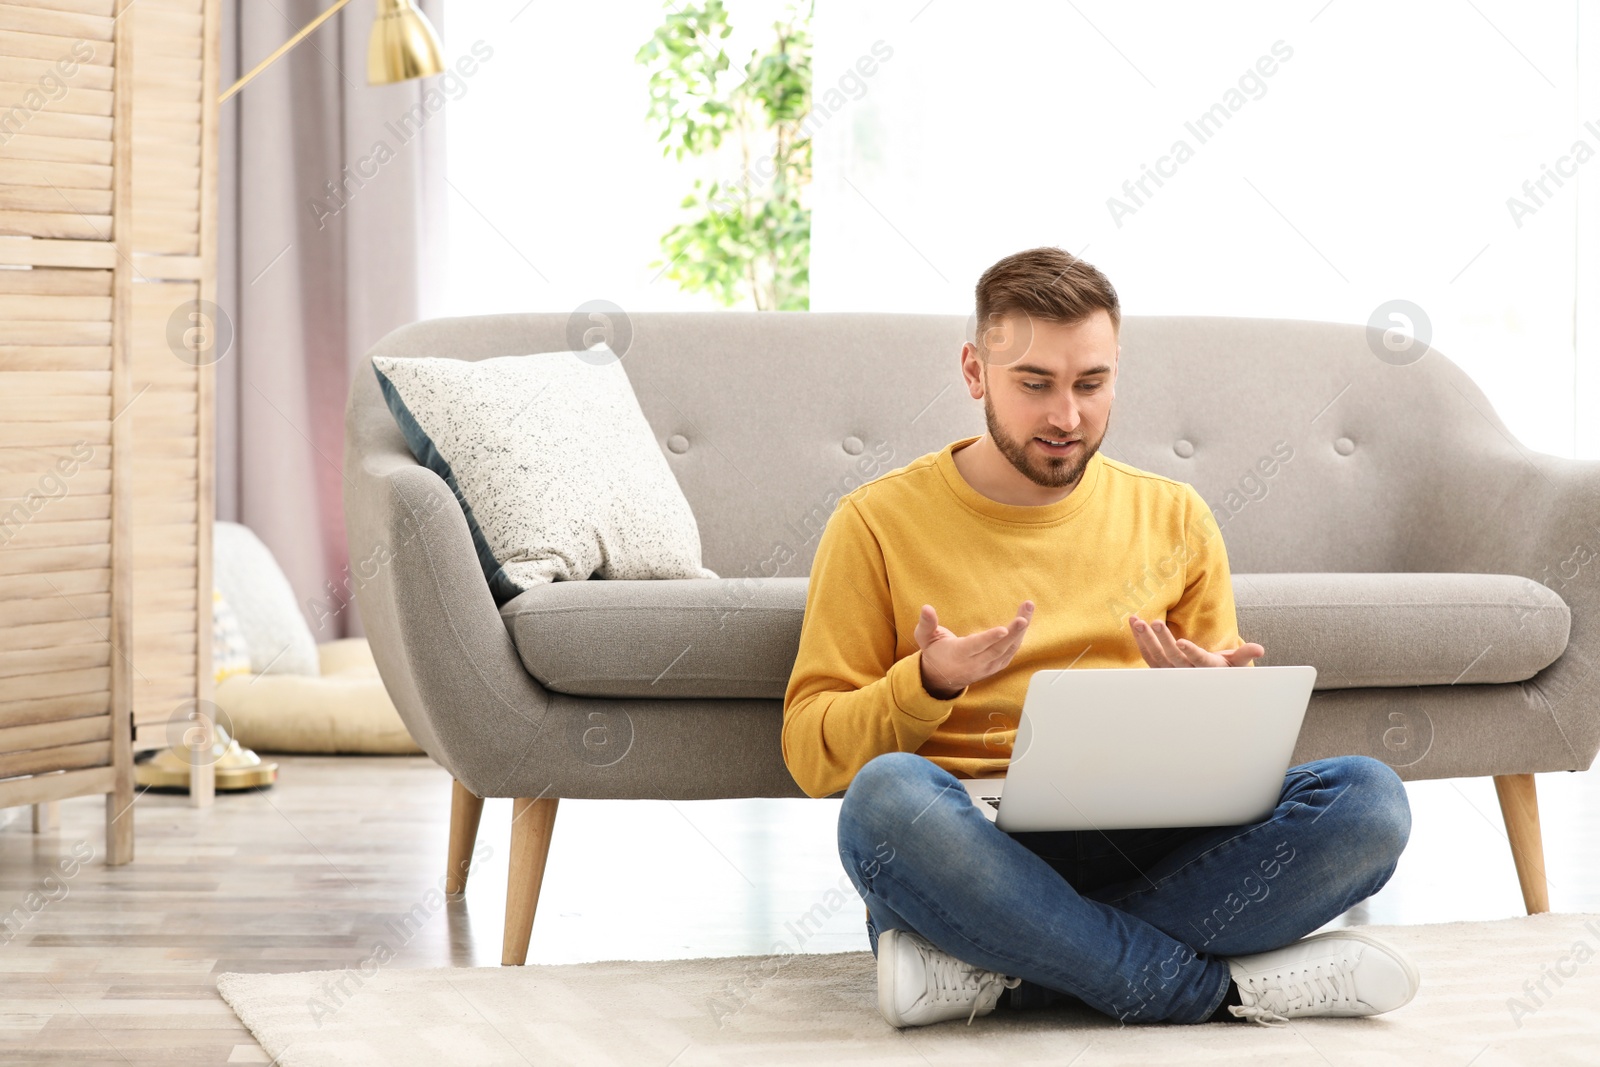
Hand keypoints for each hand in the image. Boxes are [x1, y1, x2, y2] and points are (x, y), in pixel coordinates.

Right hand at [915, 601, 1034, 697]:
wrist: (941, 679)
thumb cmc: (935, 654)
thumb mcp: (925, 638)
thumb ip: (926, 624)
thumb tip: (926, 608)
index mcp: (960, 654)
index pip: (977, 646)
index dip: (991, 638)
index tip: (1004, 629)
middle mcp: (976, 663)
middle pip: (998, 648)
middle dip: (1014, 630)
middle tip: (1024, 614)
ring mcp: (988, 666)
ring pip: (1008, 649)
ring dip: (1020, 630)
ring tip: (1027, 609)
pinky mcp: (996, 666)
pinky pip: (1011, 652)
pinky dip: (1019, 637)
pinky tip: (1025, 621)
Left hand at [1129, 613, 1263, 667]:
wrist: (1206, 684)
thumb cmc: (1223, 670)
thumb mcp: (1236, 664)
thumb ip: (1244, 654)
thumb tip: (1260, 650)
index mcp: (1206, 669)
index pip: (1197, 661)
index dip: (1190, 652)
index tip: (1182, 642)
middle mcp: (1186, 672)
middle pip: (1172, 657)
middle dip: (1162, 640)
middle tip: (1154, 622)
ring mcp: (1170, 672)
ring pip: (1155, 656)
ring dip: (1145, 638)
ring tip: (1137, 621)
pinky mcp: (1159, 669)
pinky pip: (1147, 655)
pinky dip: (1139, 640)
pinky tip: (1133, 624)